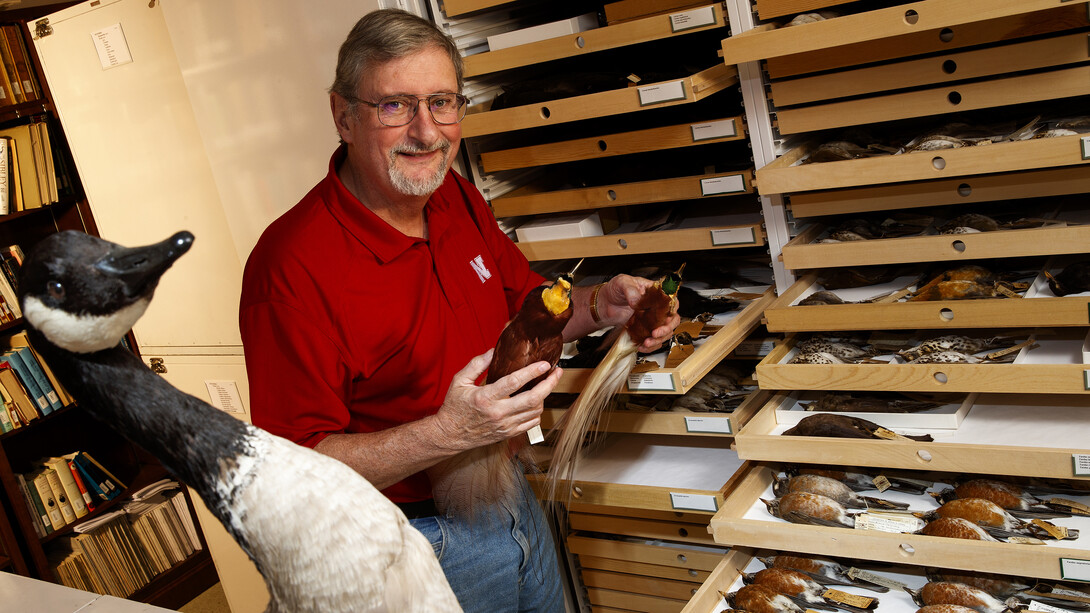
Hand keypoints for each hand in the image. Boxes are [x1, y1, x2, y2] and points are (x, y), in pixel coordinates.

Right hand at [433, 349, 561, 450]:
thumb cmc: (454, 406)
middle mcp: (498, 413)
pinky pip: (532, 424)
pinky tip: (537, 402)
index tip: (545, 363)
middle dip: (549, 384)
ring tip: (546, 384)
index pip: (514, 383)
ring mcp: (505, 425)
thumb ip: (477, 364)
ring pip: (535, 411)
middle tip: (557, 372)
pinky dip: (538, 412)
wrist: (449, 435)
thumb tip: (494, 350)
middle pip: (533, 399)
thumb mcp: (459, 381)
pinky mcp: (508, 434)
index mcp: (485, 397)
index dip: (532, 371)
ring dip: (545, 396)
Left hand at [596, 275, 681, 351]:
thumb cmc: (615, 289)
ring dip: (659, 340)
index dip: (672, 311)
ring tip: (647, 342)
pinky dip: (651, 346)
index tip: (666, 318)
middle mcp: (657, 308)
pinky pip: (654, 340)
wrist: (603, 303)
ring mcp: (652, 320)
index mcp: (656, 294)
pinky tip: (642, 346)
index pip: (672, 301)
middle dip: (666, 329)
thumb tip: (636, 302)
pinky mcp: (644, 330)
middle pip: (672, 319)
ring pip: (665, 332)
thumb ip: (630, 290)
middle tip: (656, 333)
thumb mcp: (622, 283)